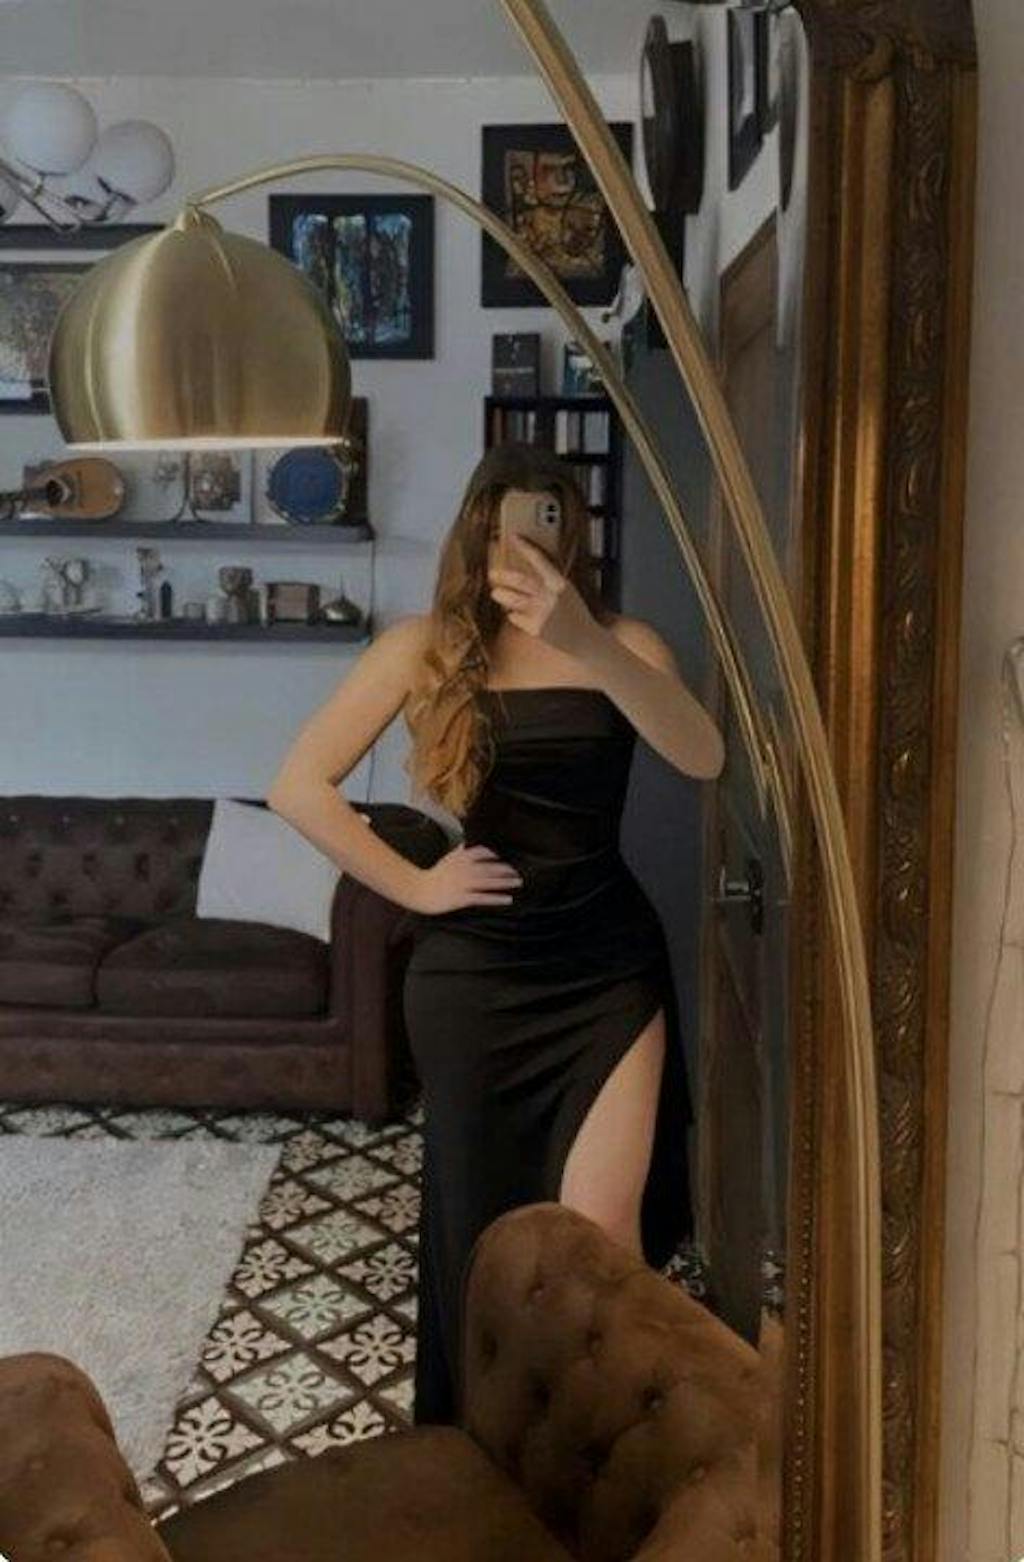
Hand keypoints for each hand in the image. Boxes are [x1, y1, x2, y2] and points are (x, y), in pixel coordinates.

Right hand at [411, 843, 522, 913]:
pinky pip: (483, 897)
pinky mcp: (463, 898)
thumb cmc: (431, 876)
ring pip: (489, 882)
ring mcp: (464, 884)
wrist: (418, 890)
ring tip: (518, 882)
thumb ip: (458, 852)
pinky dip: (496, 898)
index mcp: (459, 858)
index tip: (500, 858)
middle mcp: (464, 869)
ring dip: (505, 882)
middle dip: (505, 869)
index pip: (481, 852)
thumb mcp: (445, 859)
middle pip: (489, 867)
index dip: (492, 855)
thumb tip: (465, 844)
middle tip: (517, 872)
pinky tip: (507, 899)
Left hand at [488, 535, 603, 662]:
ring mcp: (542, 613)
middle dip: (504, 576)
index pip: (539, 559)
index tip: (514, 537)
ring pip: (514, 601)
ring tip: (496, 592)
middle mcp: (550, 597)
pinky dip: (514, 615)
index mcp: (560, 583)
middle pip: (521, 580)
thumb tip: (528, 565)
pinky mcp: (535, 629)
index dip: (525, 546)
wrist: (585, 638)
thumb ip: (550, 579)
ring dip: (502, 595)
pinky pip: (516, 618)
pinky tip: (515, 614)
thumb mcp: (567, 591)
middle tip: (493, 573)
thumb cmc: (575, 613)